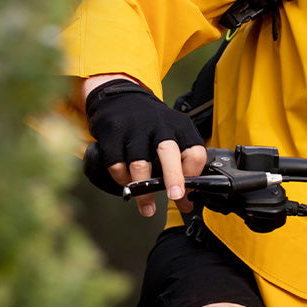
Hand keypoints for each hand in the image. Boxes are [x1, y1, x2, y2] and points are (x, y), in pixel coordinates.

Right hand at [86, 77, 206, 217]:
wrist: (120, 98)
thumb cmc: (150, 125)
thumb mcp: (172, 135)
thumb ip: (180, 164)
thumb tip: (187, 201)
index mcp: (179, 126)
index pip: (194, 152)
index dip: (193, 175)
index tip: (189, 194)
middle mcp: (158, 125)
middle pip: (168, 152)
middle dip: (173, 177)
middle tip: (175, 197)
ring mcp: (134, 129)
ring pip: (139, 164)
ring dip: (144, 192)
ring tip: (147, 207)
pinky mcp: (112, 135)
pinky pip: (117, 165)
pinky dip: (122, 179)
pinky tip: (127, 183)